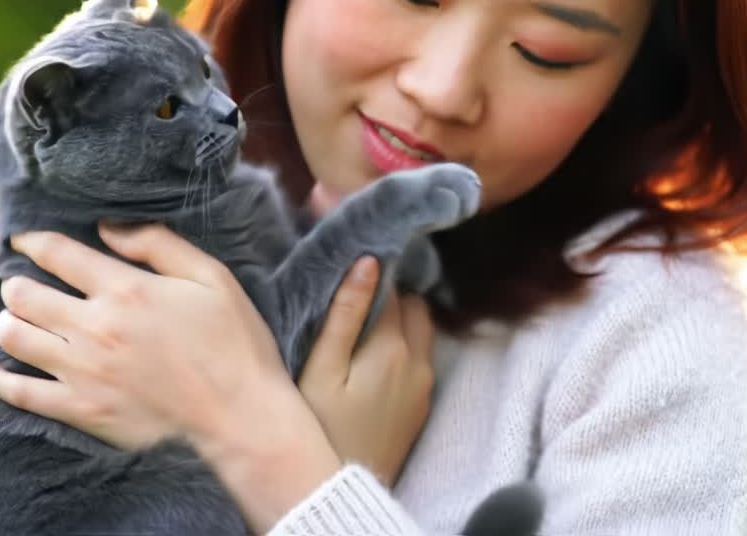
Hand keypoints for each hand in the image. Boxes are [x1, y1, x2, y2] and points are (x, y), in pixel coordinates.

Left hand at [0, 225, 288, 449]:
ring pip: (14, 337)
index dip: (32, 241)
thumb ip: (158, 244)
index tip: (24, 240)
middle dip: (16, 282)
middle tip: (22, 282)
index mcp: (126, 290)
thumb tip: (107, 228)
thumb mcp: (211, 277)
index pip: (57, 254)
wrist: (241, 421)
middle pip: (25, 294)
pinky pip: (18, 392)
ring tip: (15, 317)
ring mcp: (83, 373)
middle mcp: (95, 328)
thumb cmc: (234, 346)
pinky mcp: (81, 411)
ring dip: (7, 321)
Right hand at [299, 183, 437, 486]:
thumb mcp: (321, 368)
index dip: (376, 270)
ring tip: (366, 318)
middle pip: (415, 305)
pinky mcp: (422, 403)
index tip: (356, 259)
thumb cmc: (321, 426)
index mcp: (392, 345)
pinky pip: (422, 356)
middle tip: (359, 289)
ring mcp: (425, 384)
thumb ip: (344, 314)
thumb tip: (368, 261)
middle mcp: (420, 359)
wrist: (343, 487)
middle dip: (394, 291)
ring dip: (401, 317)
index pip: (394, 287)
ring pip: (423, 330)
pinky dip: (406, 342)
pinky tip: (376, 350)